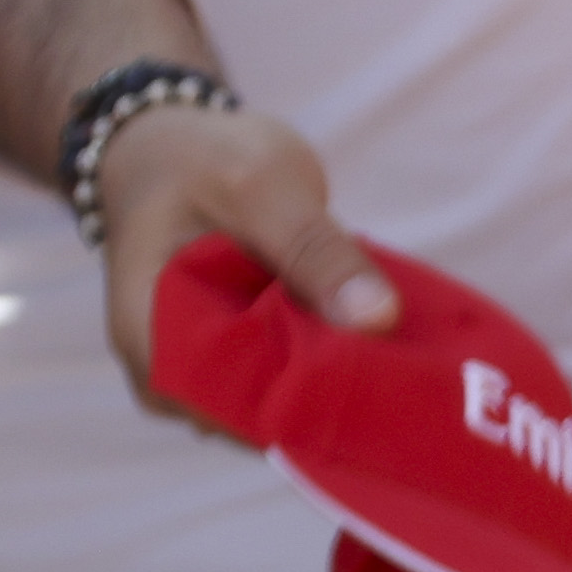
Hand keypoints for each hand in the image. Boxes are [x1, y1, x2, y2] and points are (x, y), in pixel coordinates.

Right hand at [0, 0, 391, 417]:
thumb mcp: (262, 185)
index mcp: (151, 340)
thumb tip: (379, 320)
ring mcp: (205, 379)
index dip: (319, 412)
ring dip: (346, 392)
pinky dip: (337, 374)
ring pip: (289, 411)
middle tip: (420, 382)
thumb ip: (316, 251)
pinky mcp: (239, 370)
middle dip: (343, 405)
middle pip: (271, 421)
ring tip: (407, 366)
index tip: (392, 393)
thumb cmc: (202, 161)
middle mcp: (172, 378)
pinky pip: (295, 389)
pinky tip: (383, 356)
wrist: (172, 151)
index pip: (242, 412)